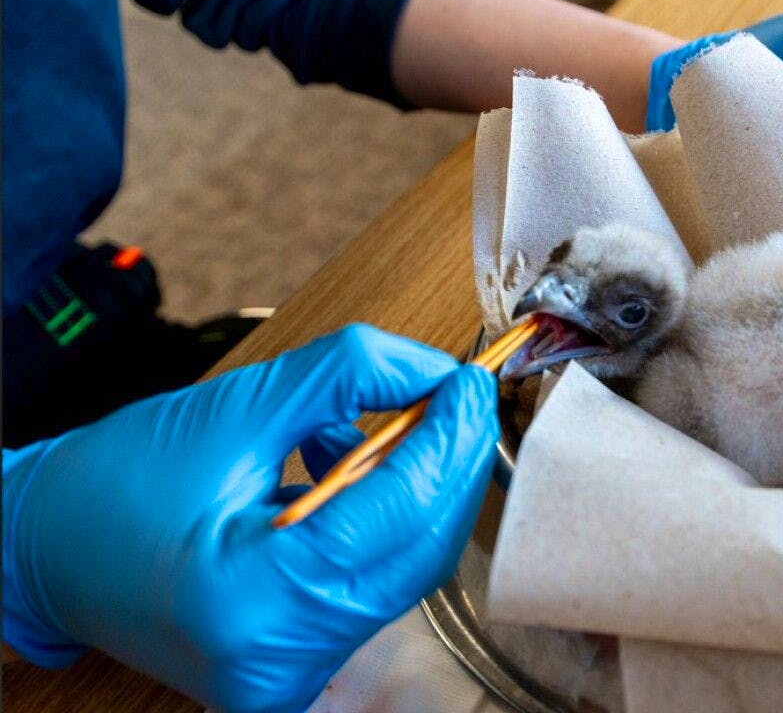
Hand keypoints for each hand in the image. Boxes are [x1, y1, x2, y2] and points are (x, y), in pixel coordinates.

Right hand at [2, 324, 497, 711]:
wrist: (43, 550)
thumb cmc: (115, 484)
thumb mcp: (239, 407)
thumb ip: (349, 377)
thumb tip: (437, 374)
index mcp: (251, 598)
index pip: (397, 513)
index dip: (448, 440)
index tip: (471, 385)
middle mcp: (277, 658)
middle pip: (419, 552)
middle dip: (450, 467)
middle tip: (461, 400)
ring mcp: (286, 676)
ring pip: (403, 570)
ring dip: (416, 492)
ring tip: (390, 427)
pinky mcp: (293, 667)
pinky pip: (371, 586)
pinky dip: (381, 524)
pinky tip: (352, 472)